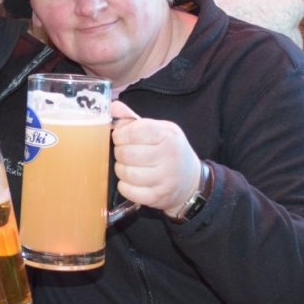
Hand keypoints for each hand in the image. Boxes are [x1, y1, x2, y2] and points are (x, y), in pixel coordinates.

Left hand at [110, 101, 201, 217]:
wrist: (190, 180)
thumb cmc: (169, 150)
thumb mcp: (158, 129)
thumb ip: (133, 119)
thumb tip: (113, 107)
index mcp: (168, 135)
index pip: (134, 131)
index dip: (120, 134)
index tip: (120, 137)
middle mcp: (169, 156)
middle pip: (126, 153)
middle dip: (119, 152)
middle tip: (123, 152)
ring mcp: (165, 178)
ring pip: (126, 173)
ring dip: (121, 169)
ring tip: (127, 166)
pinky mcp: (158, 196)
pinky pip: (129, 191)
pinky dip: (124, 186)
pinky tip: (130, 181)